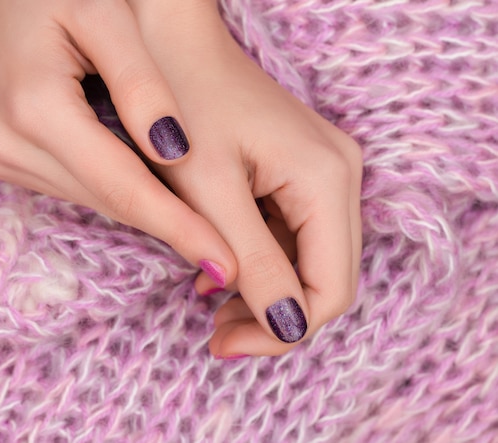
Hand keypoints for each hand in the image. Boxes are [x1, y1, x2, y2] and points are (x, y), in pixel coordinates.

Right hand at [0, 0, 235, 278]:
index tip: (226, 265)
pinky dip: (119, 191)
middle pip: (110, 201)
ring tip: (201, 232)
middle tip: (226, 262)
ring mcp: (2, 156)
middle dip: (171, 230)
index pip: (123, 187)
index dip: (178, 227)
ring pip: (96, 199)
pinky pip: (78, 186)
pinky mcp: (4, 158)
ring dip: (148, 212)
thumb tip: (177, 151)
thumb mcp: (104, 14)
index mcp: (35, 108)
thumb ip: (140, 83)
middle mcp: (9, 145)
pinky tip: (154, 190)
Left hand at [130, 0, 362, 356]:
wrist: (173, 42)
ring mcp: (325, 170)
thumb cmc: (183, 105)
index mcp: (327, 179)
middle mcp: (340, 174)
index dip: (282, 330)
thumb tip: (287, 328)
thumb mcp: (211, 192)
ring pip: (310, 259)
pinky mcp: (301, 170)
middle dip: (275, 315)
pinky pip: (293, 233)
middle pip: (328, 277)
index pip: (331, 288)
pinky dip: (261, 260)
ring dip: (266, 290)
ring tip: (210, 301)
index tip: (226, 343)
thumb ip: (254, 261)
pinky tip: (220, 268)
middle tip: (217, 333)